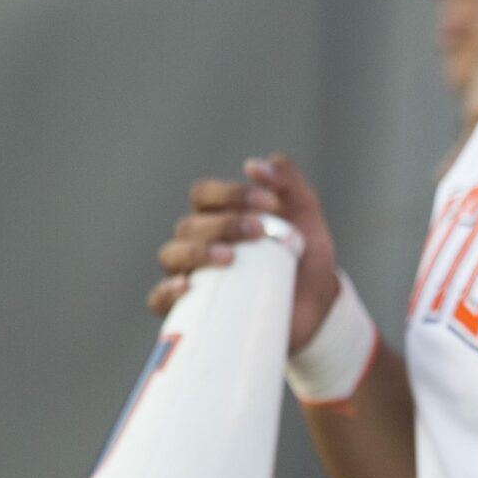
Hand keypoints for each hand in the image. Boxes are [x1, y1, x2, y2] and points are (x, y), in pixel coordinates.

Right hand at [149, 154, 341, 349]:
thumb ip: (288, 183)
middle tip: (261, 231)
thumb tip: (254, 166)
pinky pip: (159, 301)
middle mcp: (198, 243)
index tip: (270, 203)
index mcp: (218, 217)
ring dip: (197, 251)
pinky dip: (166, 292)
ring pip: (172, 255)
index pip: (204, 195)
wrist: (318, 306)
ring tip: (230, 256)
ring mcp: (194, 276)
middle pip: (189, 225)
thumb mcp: (305, 216)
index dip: (231, 194)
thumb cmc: (304, 258)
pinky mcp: (195, 311)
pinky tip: (186, 286)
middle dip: (224, 224)